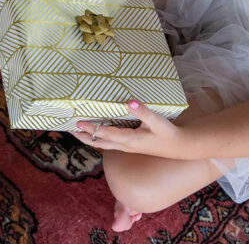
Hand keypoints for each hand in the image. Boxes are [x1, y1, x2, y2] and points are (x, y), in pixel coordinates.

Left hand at [72, 100, 186, 158]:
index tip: (78, 122)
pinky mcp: (129, 145)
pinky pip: (109, 143)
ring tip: (76, 132)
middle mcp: (125, 145)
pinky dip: (98, 138)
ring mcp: (127, 147)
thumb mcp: (157, 121)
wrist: (179, 147)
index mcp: (130, 140)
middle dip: (83, 136)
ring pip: (103, 144)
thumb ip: (144, 112)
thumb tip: (131, 101)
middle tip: (69, 129)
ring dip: (88, 138)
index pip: (106, 134)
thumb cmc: (168, 133)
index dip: (91, 128)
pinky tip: (95, 133)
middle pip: (99, 143)